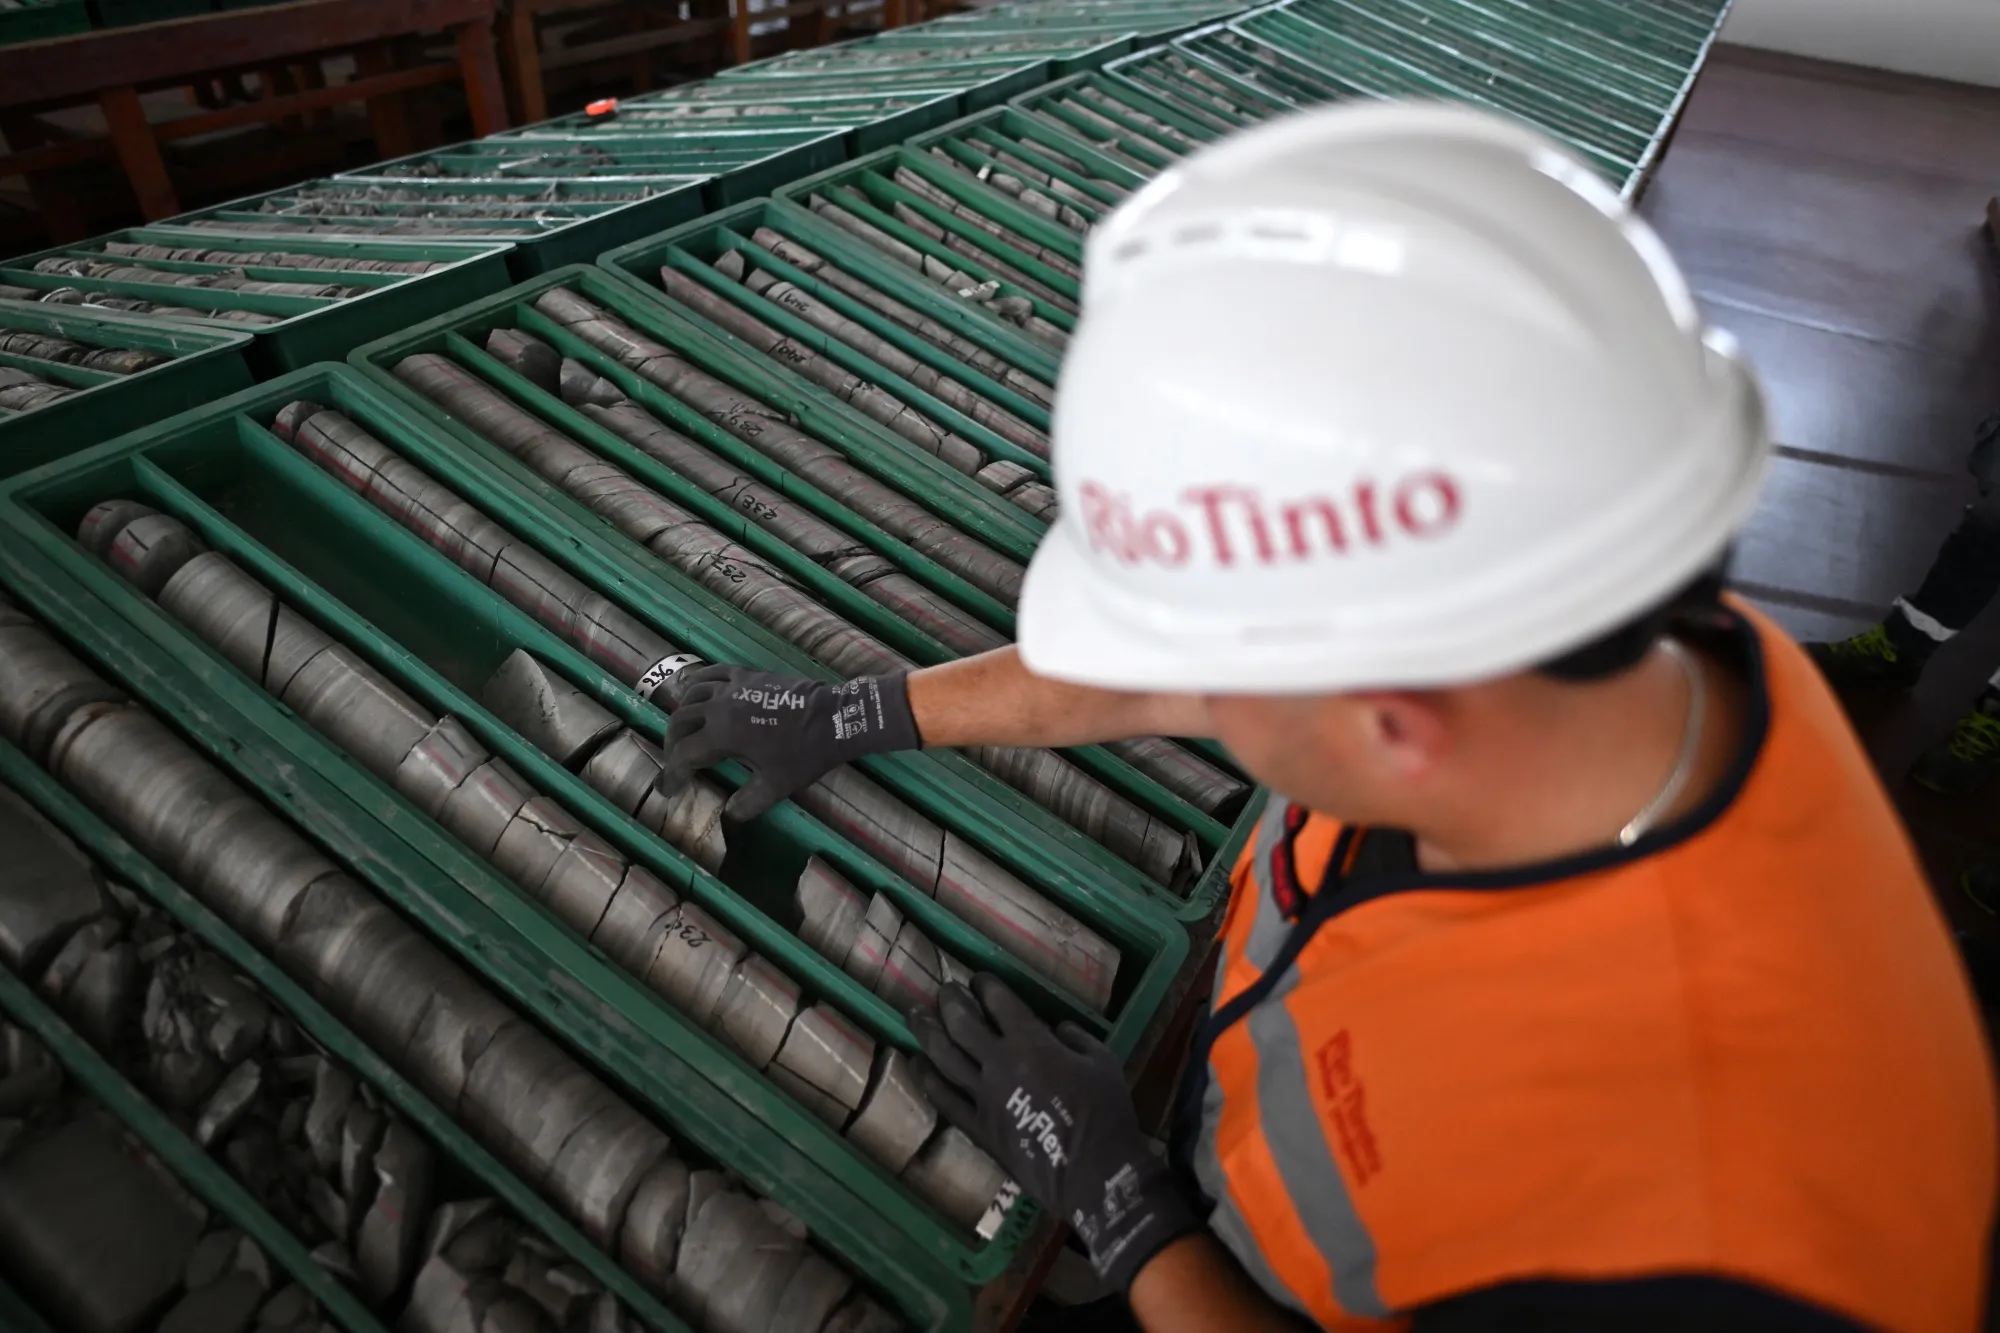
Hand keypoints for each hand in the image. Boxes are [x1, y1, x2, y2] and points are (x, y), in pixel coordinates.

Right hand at [653, 665, 920, 821]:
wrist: (836, 718)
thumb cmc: (806, 753)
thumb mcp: (776, 786)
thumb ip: (748, 803)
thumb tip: (729, 815)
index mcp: (722, 735)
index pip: (684, 754)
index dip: (673, 774)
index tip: (669, 789)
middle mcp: (720, 706)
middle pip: (680, 722)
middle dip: (672, 744)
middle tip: (676, 762)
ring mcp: (733, 686)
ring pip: (692, 694)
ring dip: (682, 713)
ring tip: (684, 730)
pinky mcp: (747, 675)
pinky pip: (713, 673)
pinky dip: (698, 681)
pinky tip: (694, 689)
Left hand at [914, 975, 1199, 1292]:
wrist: (1094, 1172)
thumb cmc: (1106, 1113)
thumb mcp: (1103, 1061)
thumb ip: (1076, 1037)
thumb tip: (1056, 1028)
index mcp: (1032, 1042)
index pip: (999, 1002)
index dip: (985, 985)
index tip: (978, 978)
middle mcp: (999, 1063)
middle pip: (962, 1023)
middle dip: (950, 1001)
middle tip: (944, 990)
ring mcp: (983, 1097)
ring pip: (944, 1057)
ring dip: (927, 1032)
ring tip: (915, 1015)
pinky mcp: (977, 1127)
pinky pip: (943, 1099)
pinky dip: (926, 1078)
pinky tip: (916, 1063)